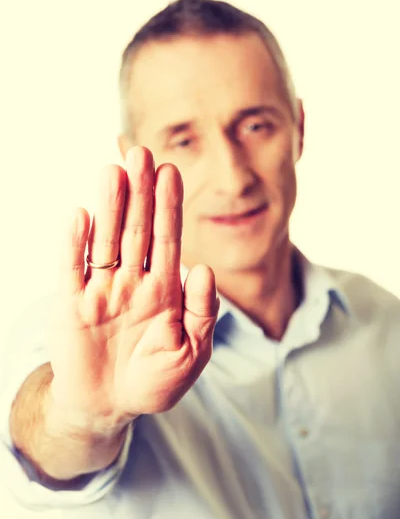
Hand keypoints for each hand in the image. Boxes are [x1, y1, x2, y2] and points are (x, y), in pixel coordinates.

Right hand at [49, 146, 217, 433]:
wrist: (109, 407)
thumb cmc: (154, 381)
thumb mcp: (191, 352)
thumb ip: (202, 312)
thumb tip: (204, 269)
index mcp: (163, 289)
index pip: (166, 238)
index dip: (168, 206)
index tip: (171, 172)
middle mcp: (132, 281)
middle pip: (136, 229)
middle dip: (140, 193)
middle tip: (141, 153)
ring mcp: (101, 289)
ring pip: (105, 240)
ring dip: (109, 207)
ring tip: (114, 171)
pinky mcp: (72, 304)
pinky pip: (73, 269)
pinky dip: (75, 244)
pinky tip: (81, 215)